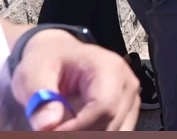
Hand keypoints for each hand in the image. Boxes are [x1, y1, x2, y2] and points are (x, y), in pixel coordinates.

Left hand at [11, 27, 139, 129]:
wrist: (60, 57)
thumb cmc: (50, 61)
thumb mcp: (34, 73)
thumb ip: (39, 96)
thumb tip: (47, 124)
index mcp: (108, 68)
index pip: (103, 106)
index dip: (77, 127)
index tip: (51, 131)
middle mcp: (126, 84)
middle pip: (110, 124)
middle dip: (79, 133)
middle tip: (51, 129)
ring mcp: (130, 99)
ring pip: (115, 131)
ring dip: (87, 133)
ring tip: (62, 126)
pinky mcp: (127, 112)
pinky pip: (117, 132)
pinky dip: (93, 133)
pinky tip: (76, 128)